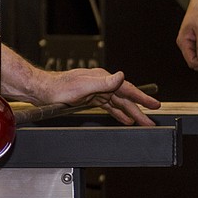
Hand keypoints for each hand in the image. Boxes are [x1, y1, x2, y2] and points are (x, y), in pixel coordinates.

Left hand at [29, 68, 160, 125]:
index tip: (154, 104)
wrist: (43, 90)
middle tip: (152, 121)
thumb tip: (121, 75)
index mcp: (102, 78)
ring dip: (130, 113)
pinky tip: (124, 119)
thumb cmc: (59, 87)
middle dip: (139, 110)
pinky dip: (118, 113)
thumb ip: (104, 82)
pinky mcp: (90, 98)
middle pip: (124, 98)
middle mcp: (100, 83)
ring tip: (142, 122)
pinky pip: (108, 106)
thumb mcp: (83, 85)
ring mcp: (95, 91)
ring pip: (118, 104)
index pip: (127, 88)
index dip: (142, 97)